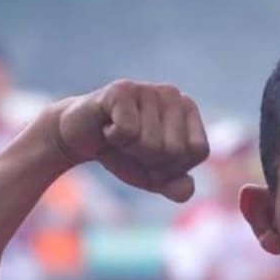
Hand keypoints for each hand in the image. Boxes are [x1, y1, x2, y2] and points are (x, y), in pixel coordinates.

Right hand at [49, 81, 208, 201]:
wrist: (81, 138)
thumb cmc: (123, 154)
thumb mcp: (153, 177)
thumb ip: (175, 186)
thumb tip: (186, 191)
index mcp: (189, 110)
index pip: (198, 151)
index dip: (173, 166)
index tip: (154, 157)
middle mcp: (172, 94)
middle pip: (175, 150)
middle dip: (150, 161)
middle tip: (132, 146)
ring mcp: (148, 89)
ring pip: (150, 144)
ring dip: (129, 150)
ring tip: (119, 136)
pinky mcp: (121, 90)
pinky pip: (127, 132)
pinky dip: (113, 139)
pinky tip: (107, 128)